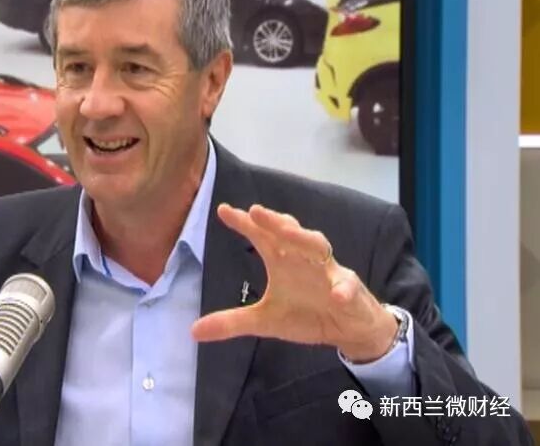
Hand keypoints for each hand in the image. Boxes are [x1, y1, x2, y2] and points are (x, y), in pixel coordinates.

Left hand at [191, 203, 397, 362]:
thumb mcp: (264, 321)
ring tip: (288, 232)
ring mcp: (328, 272)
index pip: (261, 236)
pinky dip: (343, 289)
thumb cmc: (306, 314)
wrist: (348, 329)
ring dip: (304, 239)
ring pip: (318, 248)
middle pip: (289, 233)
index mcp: (282, 260)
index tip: (222, 210)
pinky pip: (347, 287)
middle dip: (274, 221)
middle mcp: (303, 259)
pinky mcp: (349, 291)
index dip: (244, 223)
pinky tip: (337, 294)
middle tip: (255, 211)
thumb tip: (193, 331)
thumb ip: (231, 322)